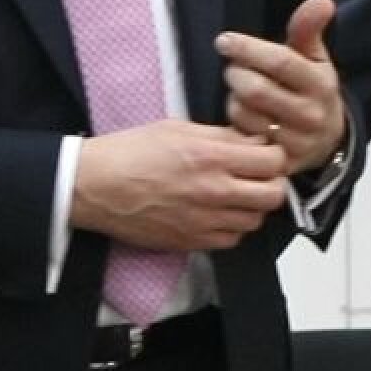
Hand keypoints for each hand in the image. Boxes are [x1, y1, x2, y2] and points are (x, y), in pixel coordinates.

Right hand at [70, 118, 288, 250]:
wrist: (95, 187)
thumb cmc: (131, 151)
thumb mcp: (178, 128)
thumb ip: (221, 136)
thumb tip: (253, 142)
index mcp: (211, 156)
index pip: (272, 161)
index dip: (274, 155)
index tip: (265, 152)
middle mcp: (214, 191)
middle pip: (273, 195)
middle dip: (272, 182)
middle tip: (259, 175)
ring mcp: (205, 221)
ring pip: (256, 220)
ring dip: (253, 206)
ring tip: (237, 194)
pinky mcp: (192, 241)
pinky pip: (232, 240)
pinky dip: (233, 227)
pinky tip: (220, 213)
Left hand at [215, 0, 346, 175]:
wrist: (327, 138)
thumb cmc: (311, 88)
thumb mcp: (313, 57)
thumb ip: (309, 29)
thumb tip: (322, 0)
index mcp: (321, 83)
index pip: (280, 62)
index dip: (248, 49)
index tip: (224, 41)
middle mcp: (311, 114)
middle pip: (256, 90)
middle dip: (236, 73)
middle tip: (233, 67)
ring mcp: (296, 142)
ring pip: (245, 113)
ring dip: (233, 98)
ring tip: (240, 90)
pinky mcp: (280, 162)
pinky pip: (242, 138)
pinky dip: (235, 121)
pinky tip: (243, 113)